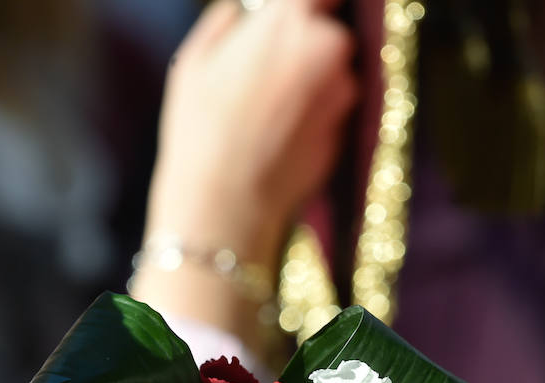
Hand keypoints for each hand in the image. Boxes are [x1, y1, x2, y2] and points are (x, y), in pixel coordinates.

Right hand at [135, 0, 357, 353]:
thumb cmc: (201, 128)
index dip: (306, 4)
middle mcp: (329, 48)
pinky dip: (314, 114)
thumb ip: (227, 20)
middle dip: (304, 45)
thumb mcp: (195, 60)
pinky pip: (333, 109)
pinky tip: (278, 134)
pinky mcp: (349, 131)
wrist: (227, 202)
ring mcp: (344, 92)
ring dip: (311, 81)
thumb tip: (241, 10)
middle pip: (328, 31)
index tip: (295, 12)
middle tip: (264, 68)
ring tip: (266, 110)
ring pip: (333, 72)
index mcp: (291, 19)